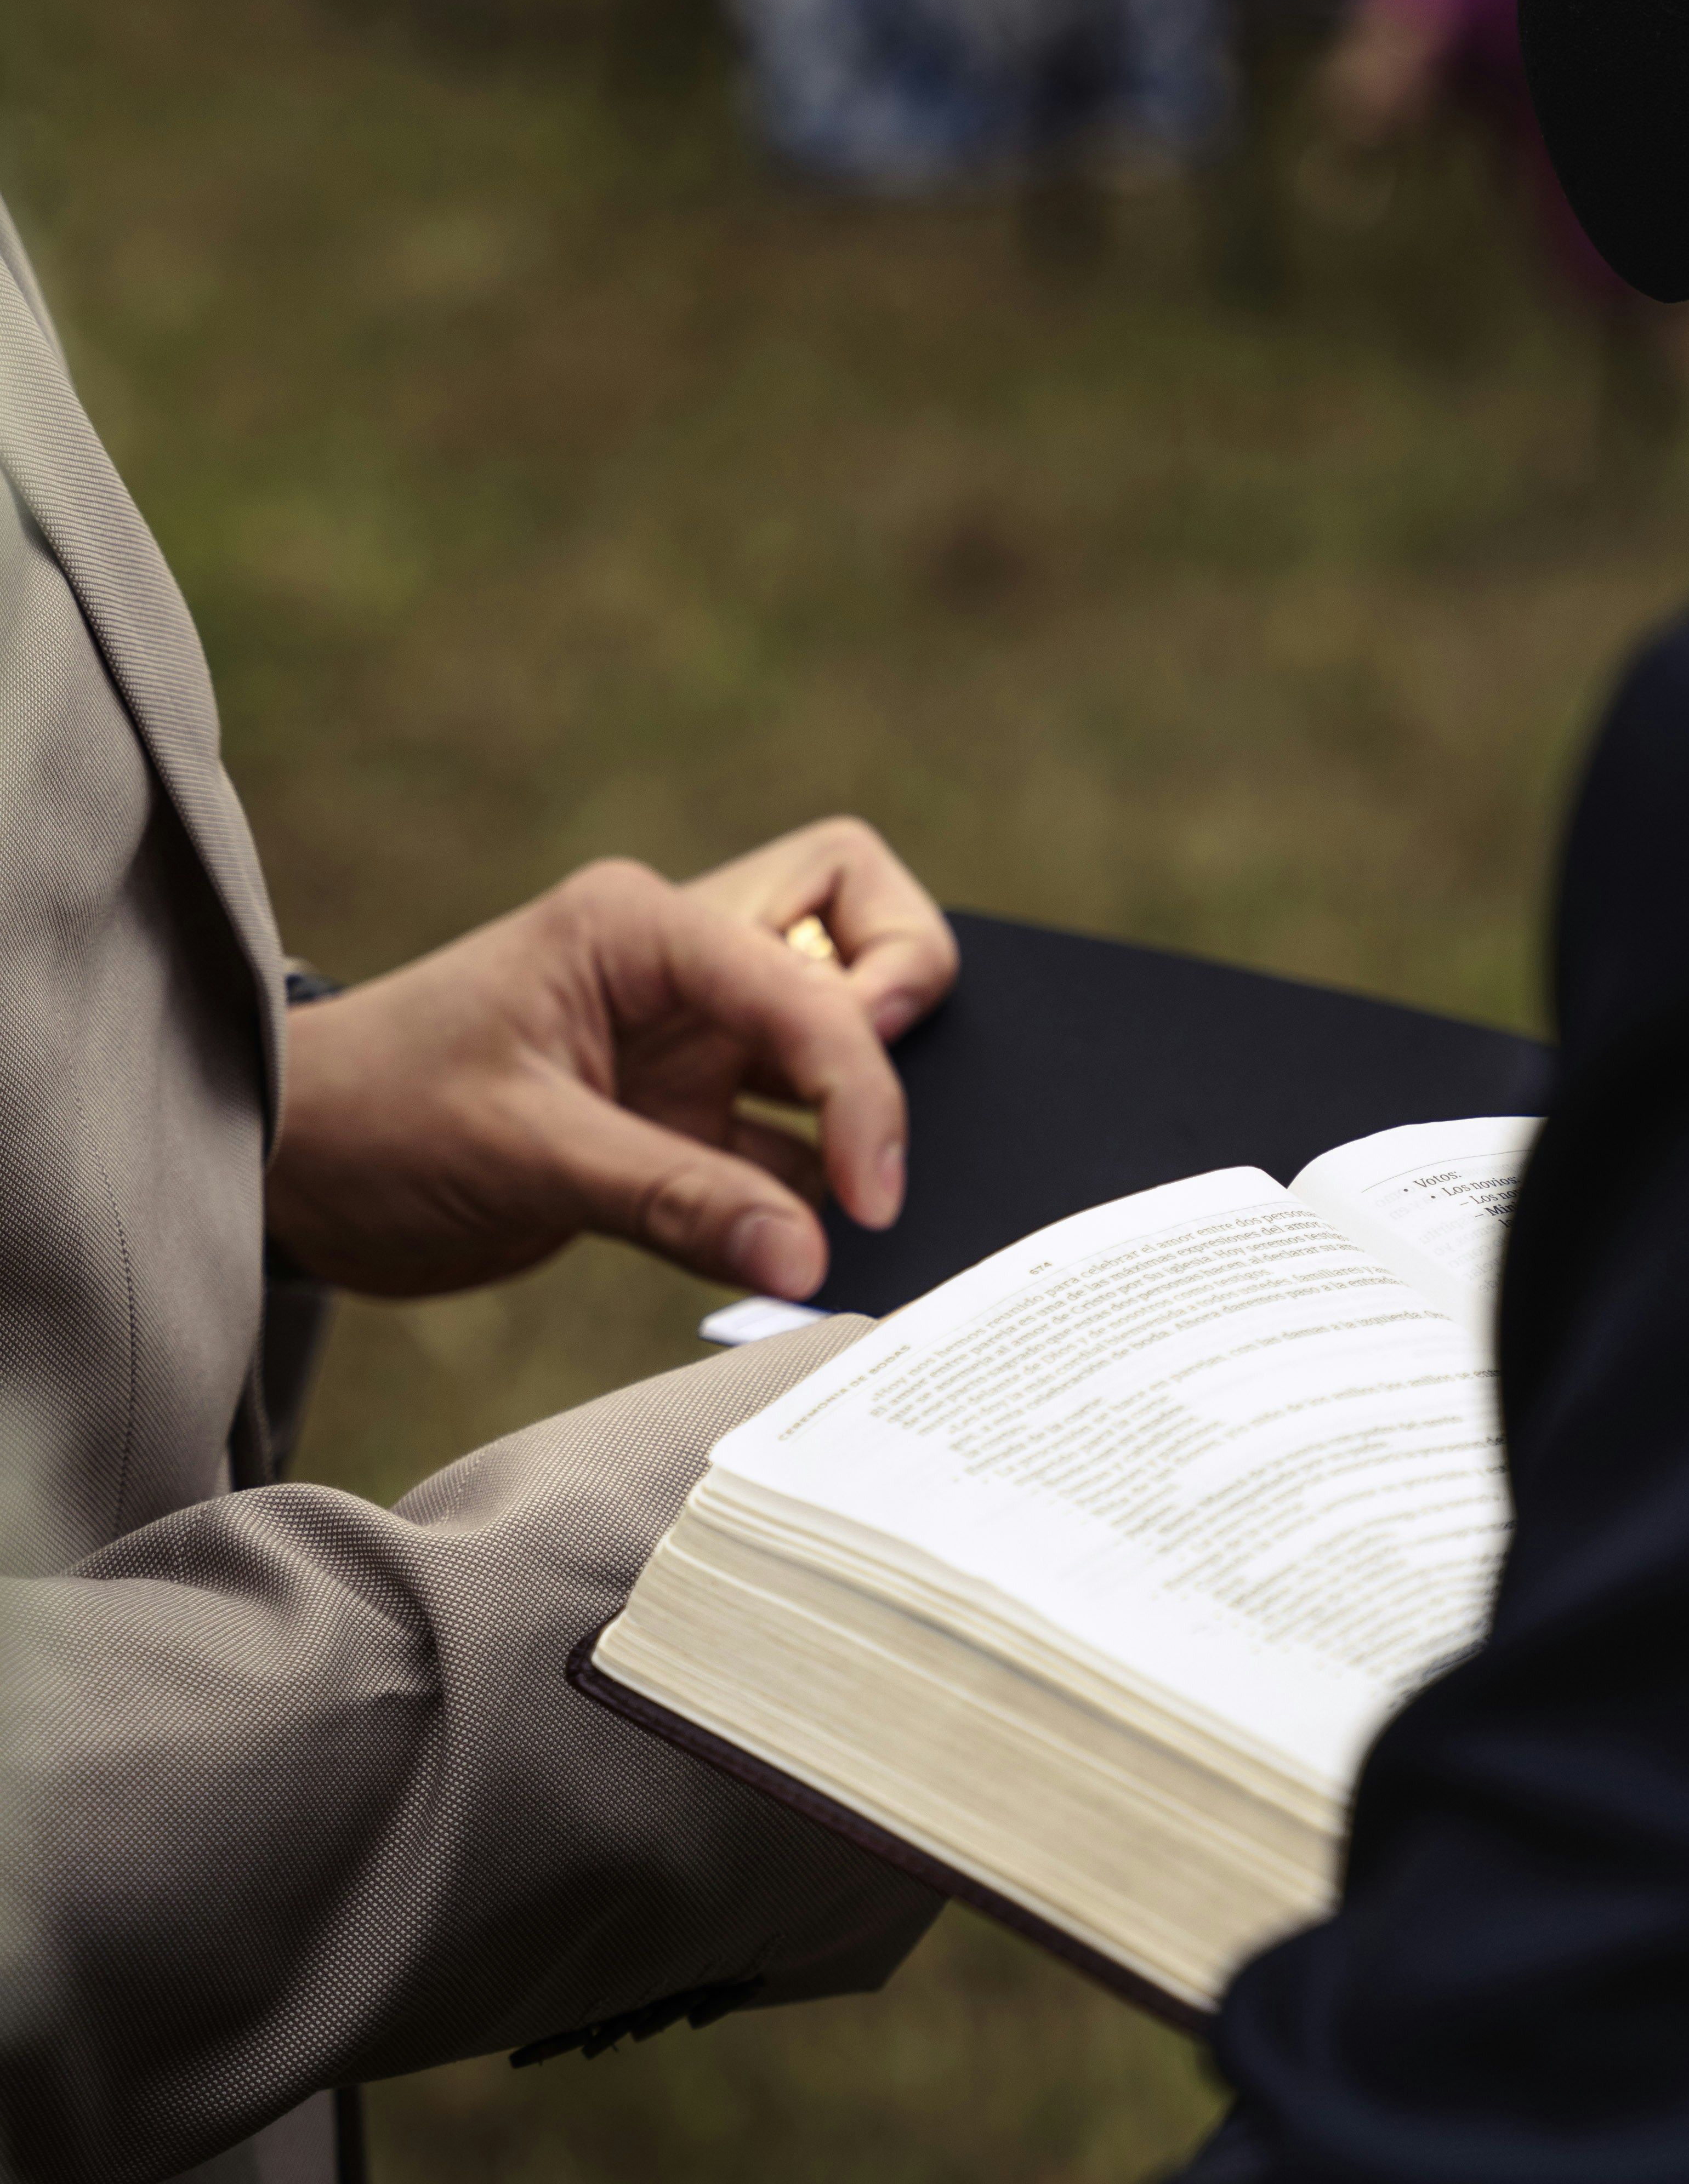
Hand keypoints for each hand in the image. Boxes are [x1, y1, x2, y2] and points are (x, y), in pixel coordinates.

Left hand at [265, 819, 957, 1302]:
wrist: (291, 1170)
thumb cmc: (376, 1121)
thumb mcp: (522, 1156)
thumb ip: (673, 1201)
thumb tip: (812, 1258)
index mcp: (639, 928)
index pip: (806, 978)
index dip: (860, 1085)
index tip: (869, 1195)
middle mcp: (680, 964)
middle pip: (857, 924)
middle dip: (902, 1005)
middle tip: (873, 1121)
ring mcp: (687, 1039)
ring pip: (837, 1029)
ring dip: (861, 1107)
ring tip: (865, 1202)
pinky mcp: (681, 1115)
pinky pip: (785, 1137)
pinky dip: (810, 1185)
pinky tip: (811, 1246)